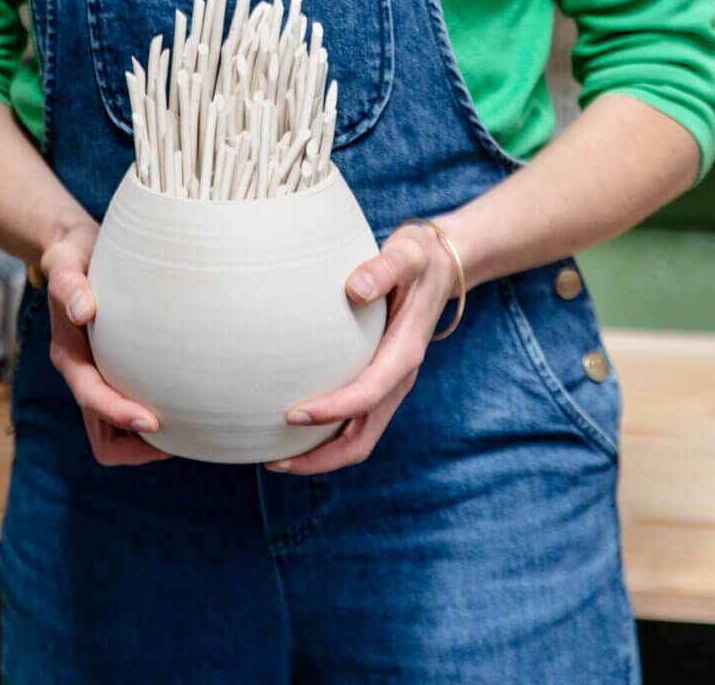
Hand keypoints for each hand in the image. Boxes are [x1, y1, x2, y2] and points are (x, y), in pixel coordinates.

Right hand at [41, 218, 168, 466]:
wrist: (79, 251)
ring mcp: (103, 377)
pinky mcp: (120, 372)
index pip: (91, 399)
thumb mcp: (64, 259)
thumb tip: (83, 310)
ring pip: (121, 435)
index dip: (119, 414)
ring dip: (149, 441)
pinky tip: (187, 398)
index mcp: (69, 356)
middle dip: (138, 447)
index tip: (153, 421)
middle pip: (105, 439)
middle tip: (182, 436)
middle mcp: (85, 375)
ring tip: (190, 427)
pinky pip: (135, 412)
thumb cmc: (74, 255)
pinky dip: (157, 418)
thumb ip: (67, 282)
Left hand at [264, 222, 457, 474]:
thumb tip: (354, 289)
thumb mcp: (407, 253)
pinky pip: (356, 421)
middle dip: (321, 457)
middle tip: (273, 460)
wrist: (442, 266)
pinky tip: (296, 427)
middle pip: (363, 437)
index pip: (367, 395)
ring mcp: (391, 383)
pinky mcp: (381, 380)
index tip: (292, 414)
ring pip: (359, 437)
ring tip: (276, 456)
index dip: (331, 410)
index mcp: (405, 353)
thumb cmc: (419, 258)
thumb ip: (384, 268)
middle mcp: (399, 377)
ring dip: (322, 454)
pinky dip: (328, 435)